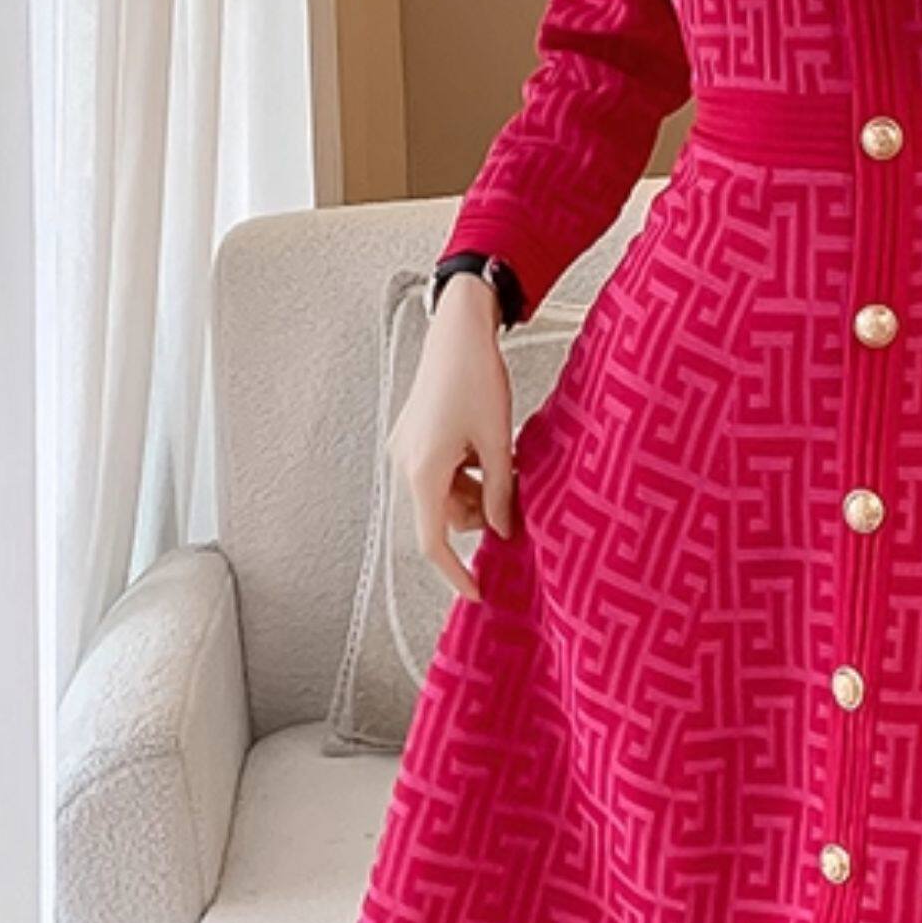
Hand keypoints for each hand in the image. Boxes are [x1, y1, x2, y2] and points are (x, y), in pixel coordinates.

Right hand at [390, 273, 514, 605]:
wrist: (459, 329)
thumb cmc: (476, 378)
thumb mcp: (498, 441)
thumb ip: (499, 491)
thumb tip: (504, 529)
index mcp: (423, 471)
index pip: (433, 542)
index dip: (455, 572)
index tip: (477, 592)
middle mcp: (406, 464)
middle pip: (444, 515)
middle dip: (479, 516)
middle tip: (515, 499)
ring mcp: (408, 448)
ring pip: (444, 493)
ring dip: (475, 492)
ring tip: (507, 466)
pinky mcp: (415, 435)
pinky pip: (440, 470)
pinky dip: (465, 472)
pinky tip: (490, 449)